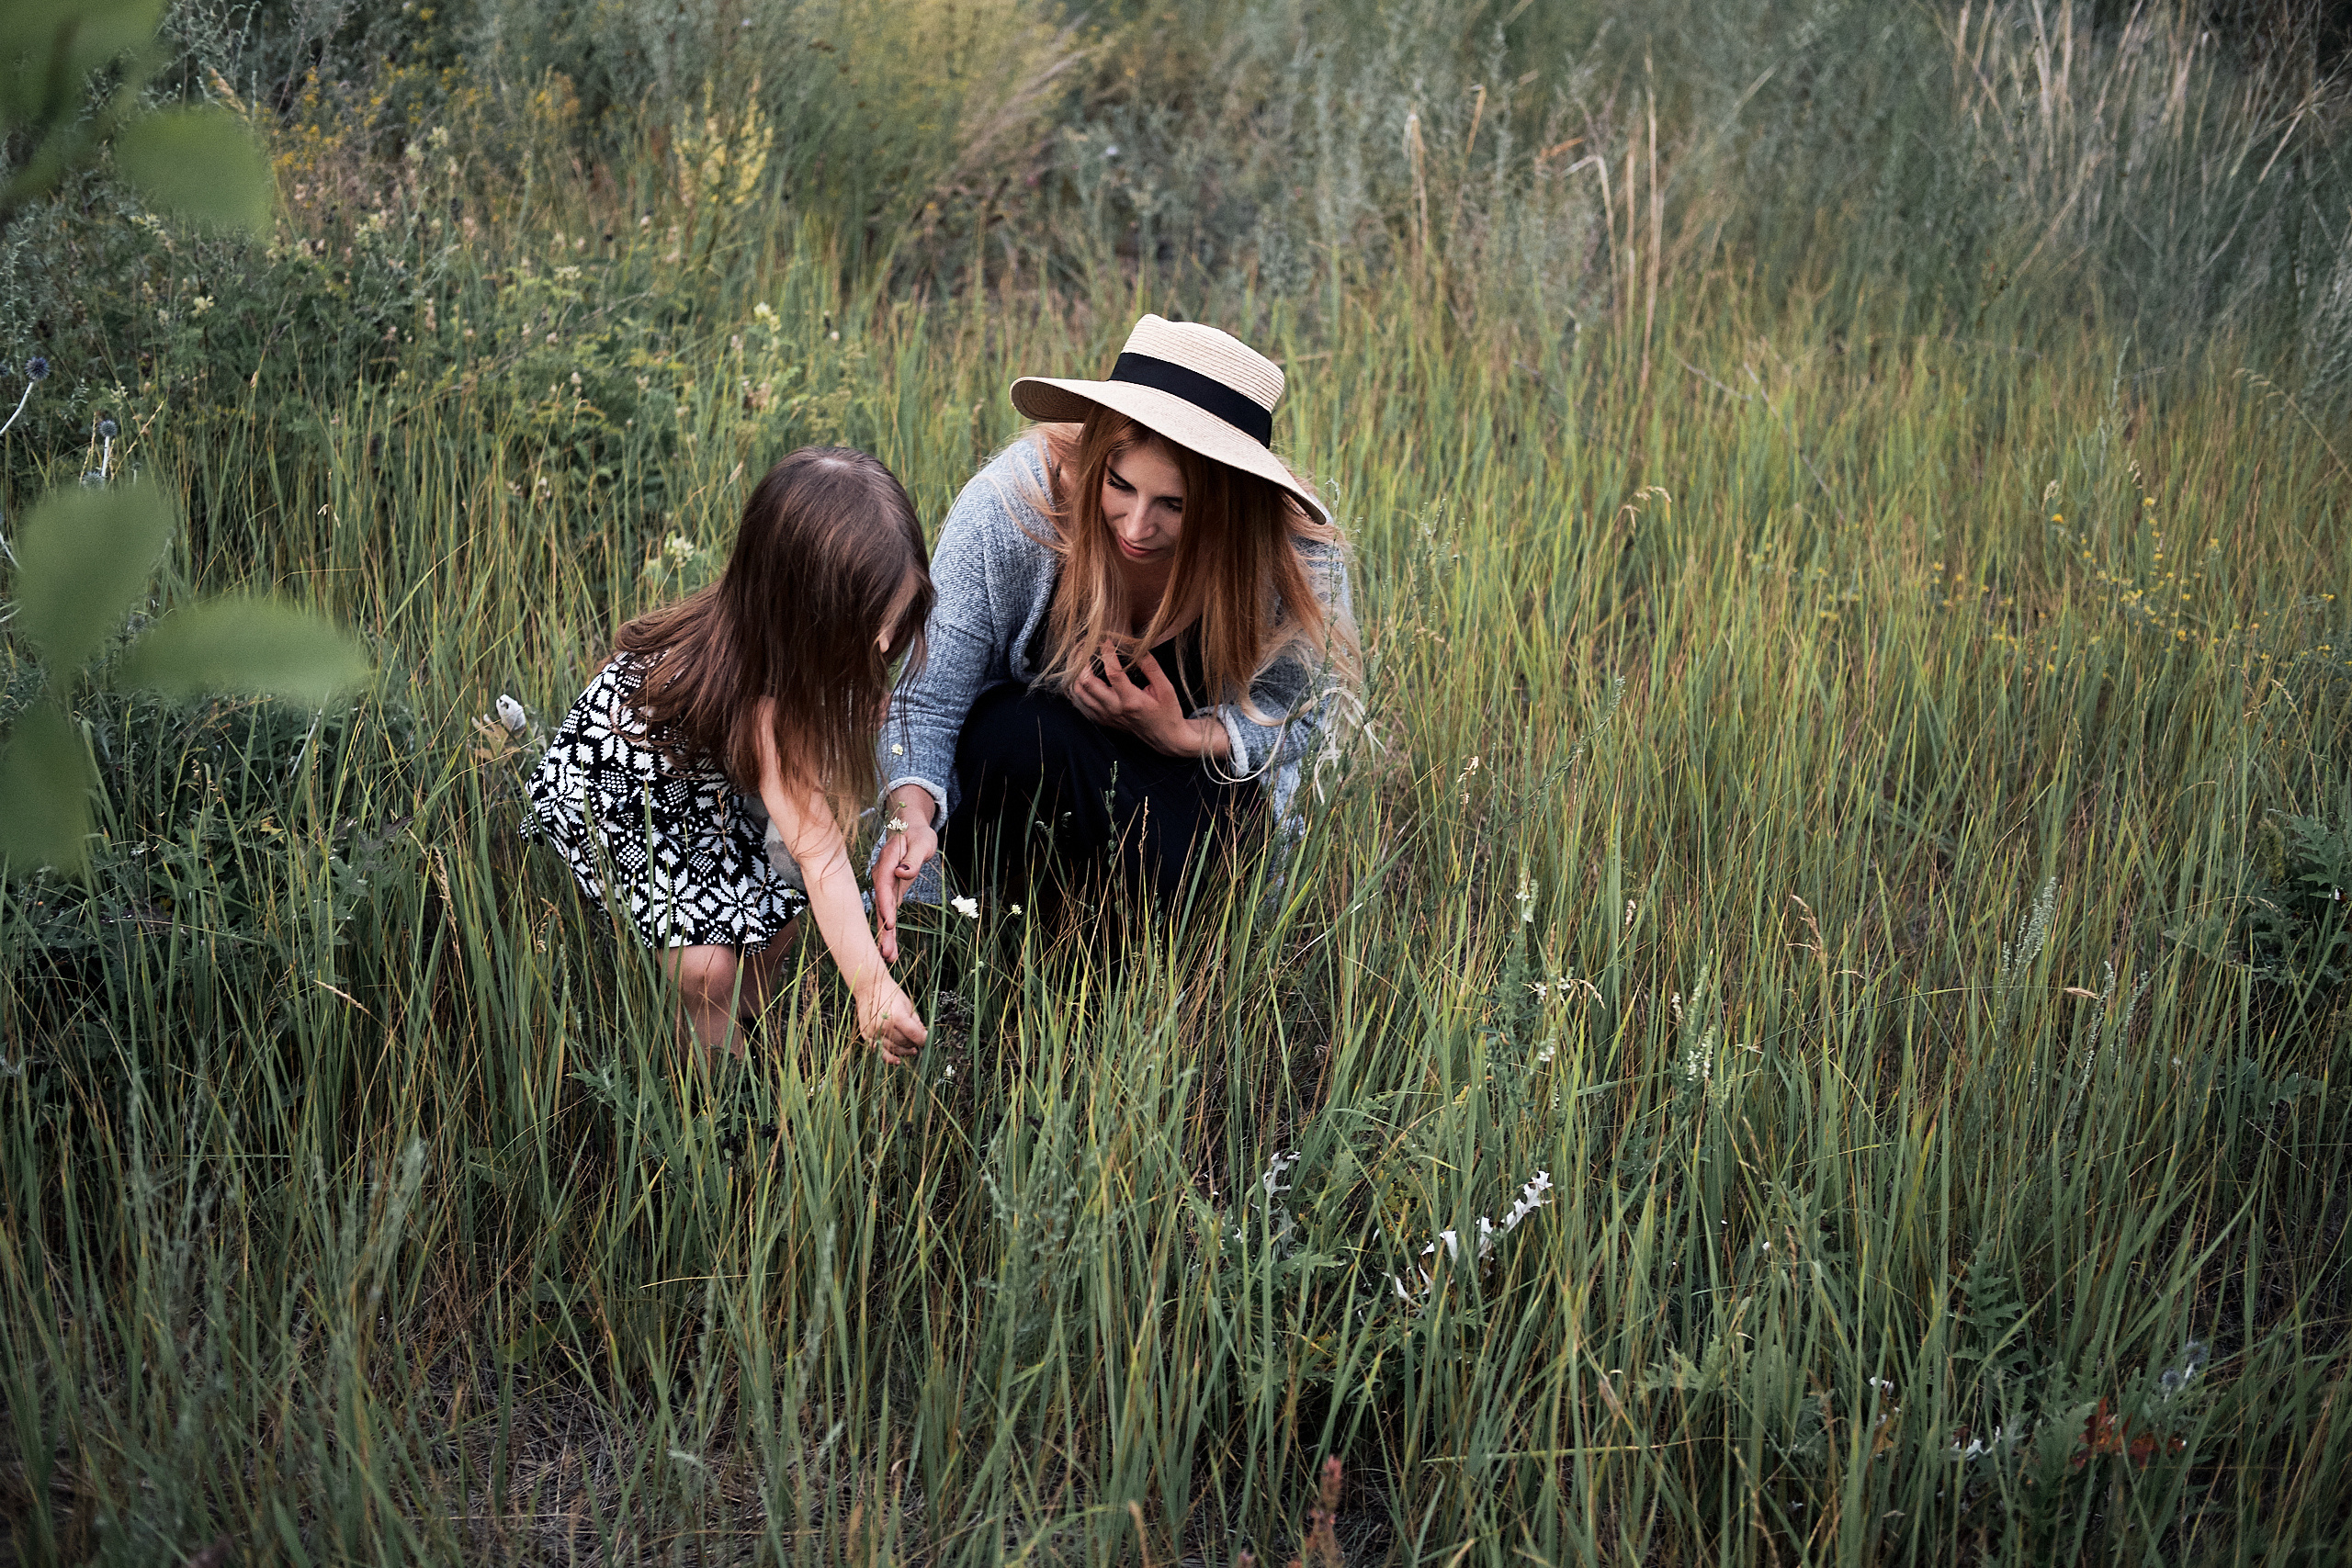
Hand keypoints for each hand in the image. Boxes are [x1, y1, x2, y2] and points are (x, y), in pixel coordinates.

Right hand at [857, 973, 926, 1063]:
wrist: (869, 987)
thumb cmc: (890, 993)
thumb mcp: (908, 1004)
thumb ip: (916, 1021)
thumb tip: (924, 1035)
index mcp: (897, 1016)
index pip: (915, 1035)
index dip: (924, 1040)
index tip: (927, 1040)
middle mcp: (884, 1025)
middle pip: (904, 1043)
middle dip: (914, 1044)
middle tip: (918, 1042)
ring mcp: (874, 1031)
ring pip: (893, 1049)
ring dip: (904, 1052)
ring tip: (912, 1051)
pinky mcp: (866, 1034)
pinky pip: (878, 1050)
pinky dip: (888, 1057)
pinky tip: (897, 1060)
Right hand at [871, 783, 938, 962]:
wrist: (910, 828)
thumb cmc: (917, 834)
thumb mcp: (921, 841)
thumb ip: (913, 859)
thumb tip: (903, 873)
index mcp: (888, 862)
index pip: (885, 886)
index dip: (886, 904)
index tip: (890, 923)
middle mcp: (882, 876)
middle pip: (882, 905)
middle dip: (884, 929)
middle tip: (886, 953)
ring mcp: (885, 886)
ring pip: (884, 912)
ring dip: (885, 935)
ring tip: (888, 957)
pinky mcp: (891, 893)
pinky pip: (889, 913)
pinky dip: (889, 930)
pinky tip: (890, 950)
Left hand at [1068, 640, 1199, 755]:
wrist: (1164, 738)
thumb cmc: (1167, 712)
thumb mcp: (1166, 689)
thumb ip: (1151, 668)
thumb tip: (1137, 647)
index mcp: (1131, 701)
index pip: (1113, 673)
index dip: (1107, 653)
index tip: (1107, 639)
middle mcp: (1114, 709)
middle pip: (1086, 682)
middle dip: (1082, 660)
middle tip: (1085, 645)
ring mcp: (1105, 716)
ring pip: (1078, 693)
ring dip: (1074, 672)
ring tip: (1079, 657)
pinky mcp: (1101, 720)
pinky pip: (1079, 703)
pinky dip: (1075, 688)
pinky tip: (1078, 676)